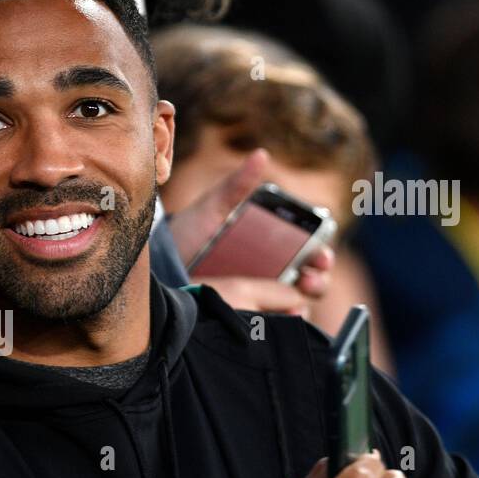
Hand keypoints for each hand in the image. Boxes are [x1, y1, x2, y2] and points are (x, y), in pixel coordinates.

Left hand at [169, 148, 336, 308]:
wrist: (157, 265)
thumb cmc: (188, 234)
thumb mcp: (211, 210)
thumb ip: (237, 186)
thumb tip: (261, 155)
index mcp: (272, 246)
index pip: (309, 251)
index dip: (321, 253)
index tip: (321, 254)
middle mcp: (271, 272)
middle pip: (309, 279)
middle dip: (318, 279)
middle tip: (311, 278)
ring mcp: (259, 296)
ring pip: (294, 303)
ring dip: (304, 302)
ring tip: (297, 299)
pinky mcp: (244, 315)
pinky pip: (270, 322)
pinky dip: (281, 321)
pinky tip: (282, 318)